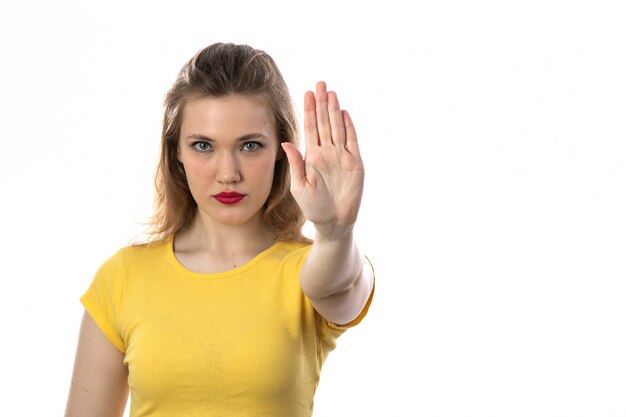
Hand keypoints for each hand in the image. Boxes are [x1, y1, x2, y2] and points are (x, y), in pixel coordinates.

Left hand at [282, 81, 363, 239]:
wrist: (334, 223)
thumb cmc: (314, 208)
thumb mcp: (300, 186)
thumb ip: (295, 164)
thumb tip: (286, 143)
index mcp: (312, 156)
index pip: (310, 128)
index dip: (309, 110)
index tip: (307, 93)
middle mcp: (327, 153)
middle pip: (324, 122)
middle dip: (321, 103)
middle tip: (320, 83)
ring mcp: (341, 157)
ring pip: (337, 128)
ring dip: (334, 110)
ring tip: (331, 92)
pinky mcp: (355, 164)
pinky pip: (352, 141)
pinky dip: (349, 127)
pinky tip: (344, 113)